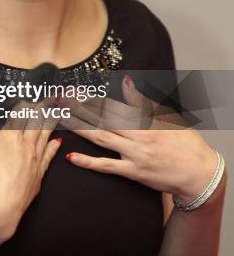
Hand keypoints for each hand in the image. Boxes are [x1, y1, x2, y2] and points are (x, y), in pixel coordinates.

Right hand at [0, 77, 61, 237]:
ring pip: (46, 135)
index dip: (27, 99)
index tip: (36, 90)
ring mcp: (34, 160)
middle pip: (38, 120)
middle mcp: (26, 144)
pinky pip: (48, 157)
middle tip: (56, 95)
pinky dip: (53, 147)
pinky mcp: (38, 176)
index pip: (22, 110)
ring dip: (52, 121)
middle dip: (45, 106)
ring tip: (59, 111)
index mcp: (11, 133)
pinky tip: (58, 142)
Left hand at [59, 76, 217, 201]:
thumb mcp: (166, 116)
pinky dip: (88, 162)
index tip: (72, 89)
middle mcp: (137, 134)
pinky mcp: (133, 172)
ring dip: (79, 127)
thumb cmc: (184, 142)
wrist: (198, 173)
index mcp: (144, 118)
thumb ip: (143, 101)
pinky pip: (107, 166)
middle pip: (101, 118)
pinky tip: (71, 157)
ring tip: (60, 119)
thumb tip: (126, 82)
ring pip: (100, 138)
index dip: (89, 96)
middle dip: (77, 107)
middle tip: (58, 99)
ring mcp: (134, 154)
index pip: (110, 103)